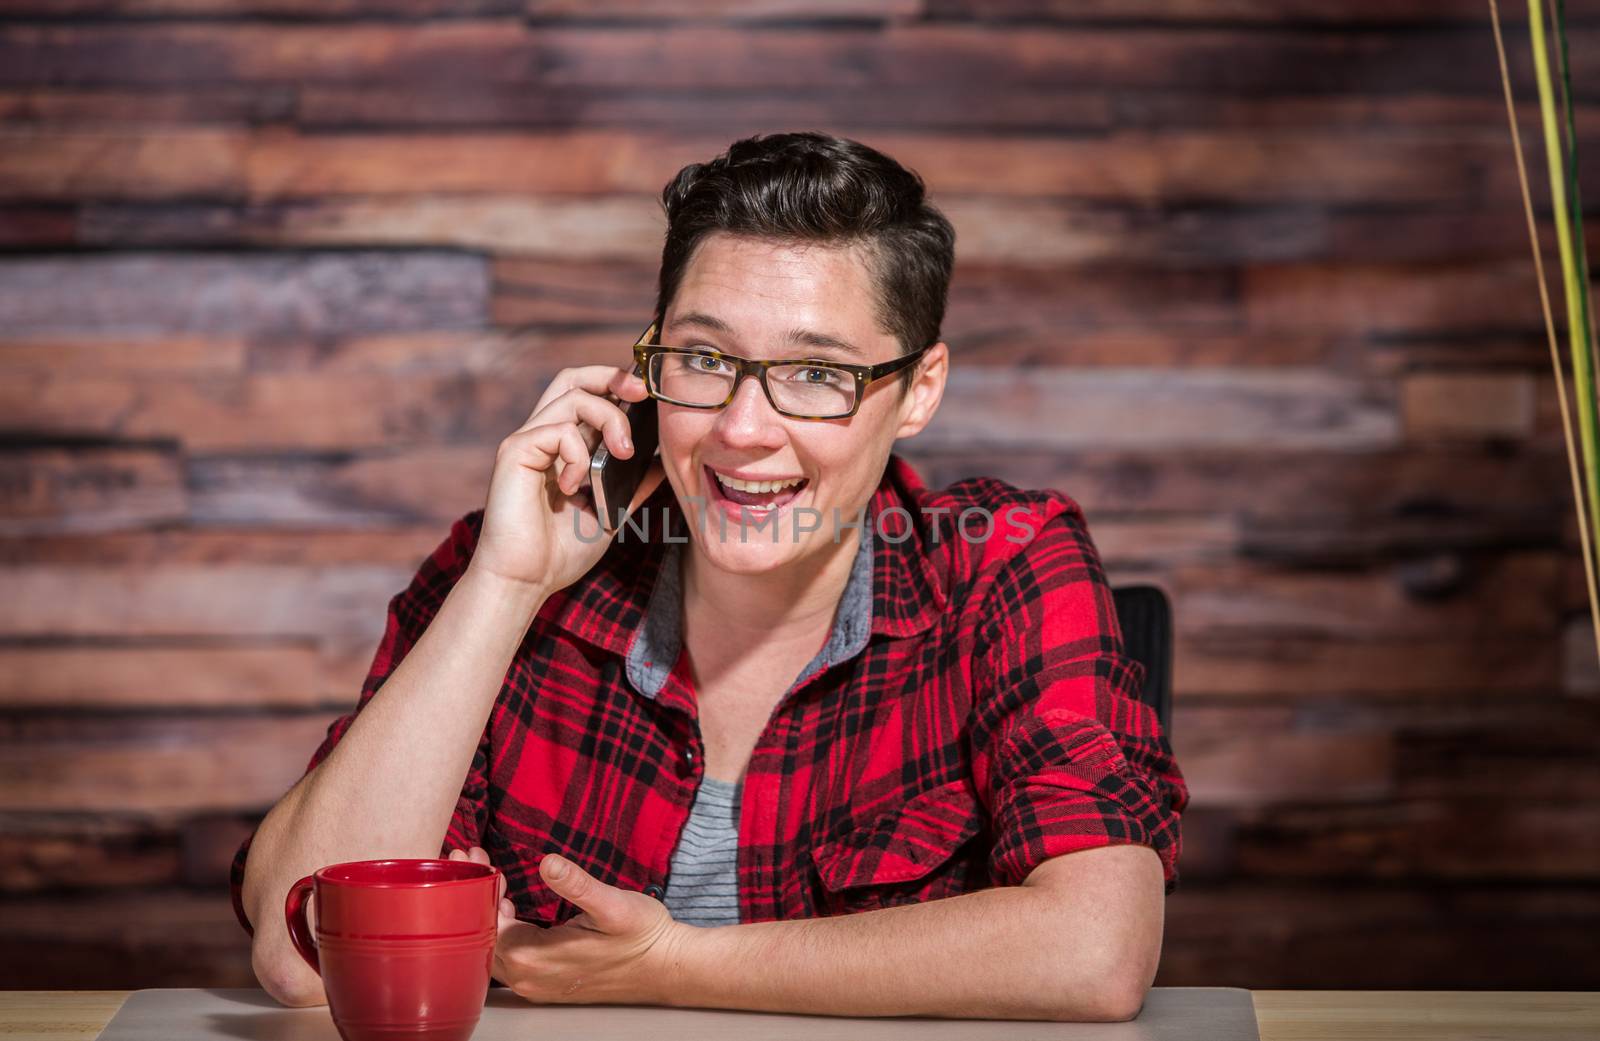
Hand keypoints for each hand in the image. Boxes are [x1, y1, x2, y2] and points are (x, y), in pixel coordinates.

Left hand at [449, 845, 690, 1005]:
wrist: (667, 967)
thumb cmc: (643, 937)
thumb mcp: (612, 904)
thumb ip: (576, 885)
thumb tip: (549, 863)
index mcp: (535, 959)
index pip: (484, 922)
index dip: (475, 887)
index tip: (471, 856)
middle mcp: (529, 977)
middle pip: (481, 936)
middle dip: (474, 895)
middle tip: (470, 860)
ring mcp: (538, 983)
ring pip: (494, 947)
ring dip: (487, 911)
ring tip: (488, 878)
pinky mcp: (548, 981)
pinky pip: (509, 956)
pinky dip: (502, 928)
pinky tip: (509, 907)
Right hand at [469, 365, 666, 596]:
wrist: (525, 581)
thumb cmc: (559, 552)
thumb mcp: (610, 511)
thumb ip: (633, 485)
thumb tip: (662, 463)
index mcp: (561, 447)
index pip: (586, 394)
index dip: (615, 385)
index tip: (648, 398)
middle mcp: (542, 437)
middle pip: (572, 378)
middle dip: (611, 377)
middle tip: (642, 394)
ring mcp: (527, 442)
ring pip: (573, 397)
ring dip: (610, 419)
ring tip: (622, 453)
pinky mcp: (515, 452)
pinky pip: (558, 431)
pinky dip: (578, 455)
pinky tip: (574, 487)